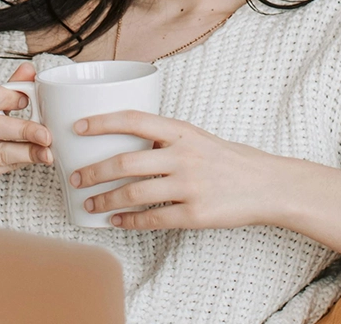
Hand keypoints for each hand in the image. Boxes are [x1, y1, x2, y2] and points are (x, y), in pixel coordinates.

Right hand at [0, 63, 52, 206]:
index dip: (5, 98)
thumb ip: (8, 87)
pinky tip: (37, 157)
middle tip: (46, 132)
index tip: (26, 100)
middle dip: (23, 129)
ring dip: (28, 150)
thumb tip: (30, 70)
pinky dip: (22, 161)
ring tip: (48, 148)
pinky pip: (0, 167)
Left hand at [69, 110, 287, 230]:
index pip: (134, 120)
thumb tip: (126, 143)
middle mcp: (183, 156)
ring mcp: (189, 186)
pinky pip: (153, 219)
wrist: (266, 184)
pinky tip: (116, 221)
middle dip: (94, 171)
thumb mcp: (198, 138)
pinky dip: (129, 221)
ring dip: (105, 200)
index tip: (77, 127)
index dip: (102, 122)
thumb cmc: (229, 159)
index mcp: (182, 131)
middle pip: (126, 161)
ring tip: (89, 203)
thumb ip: (166, 140)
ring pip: (133, 193)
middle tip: (75, 177)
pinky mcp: (195, 214)